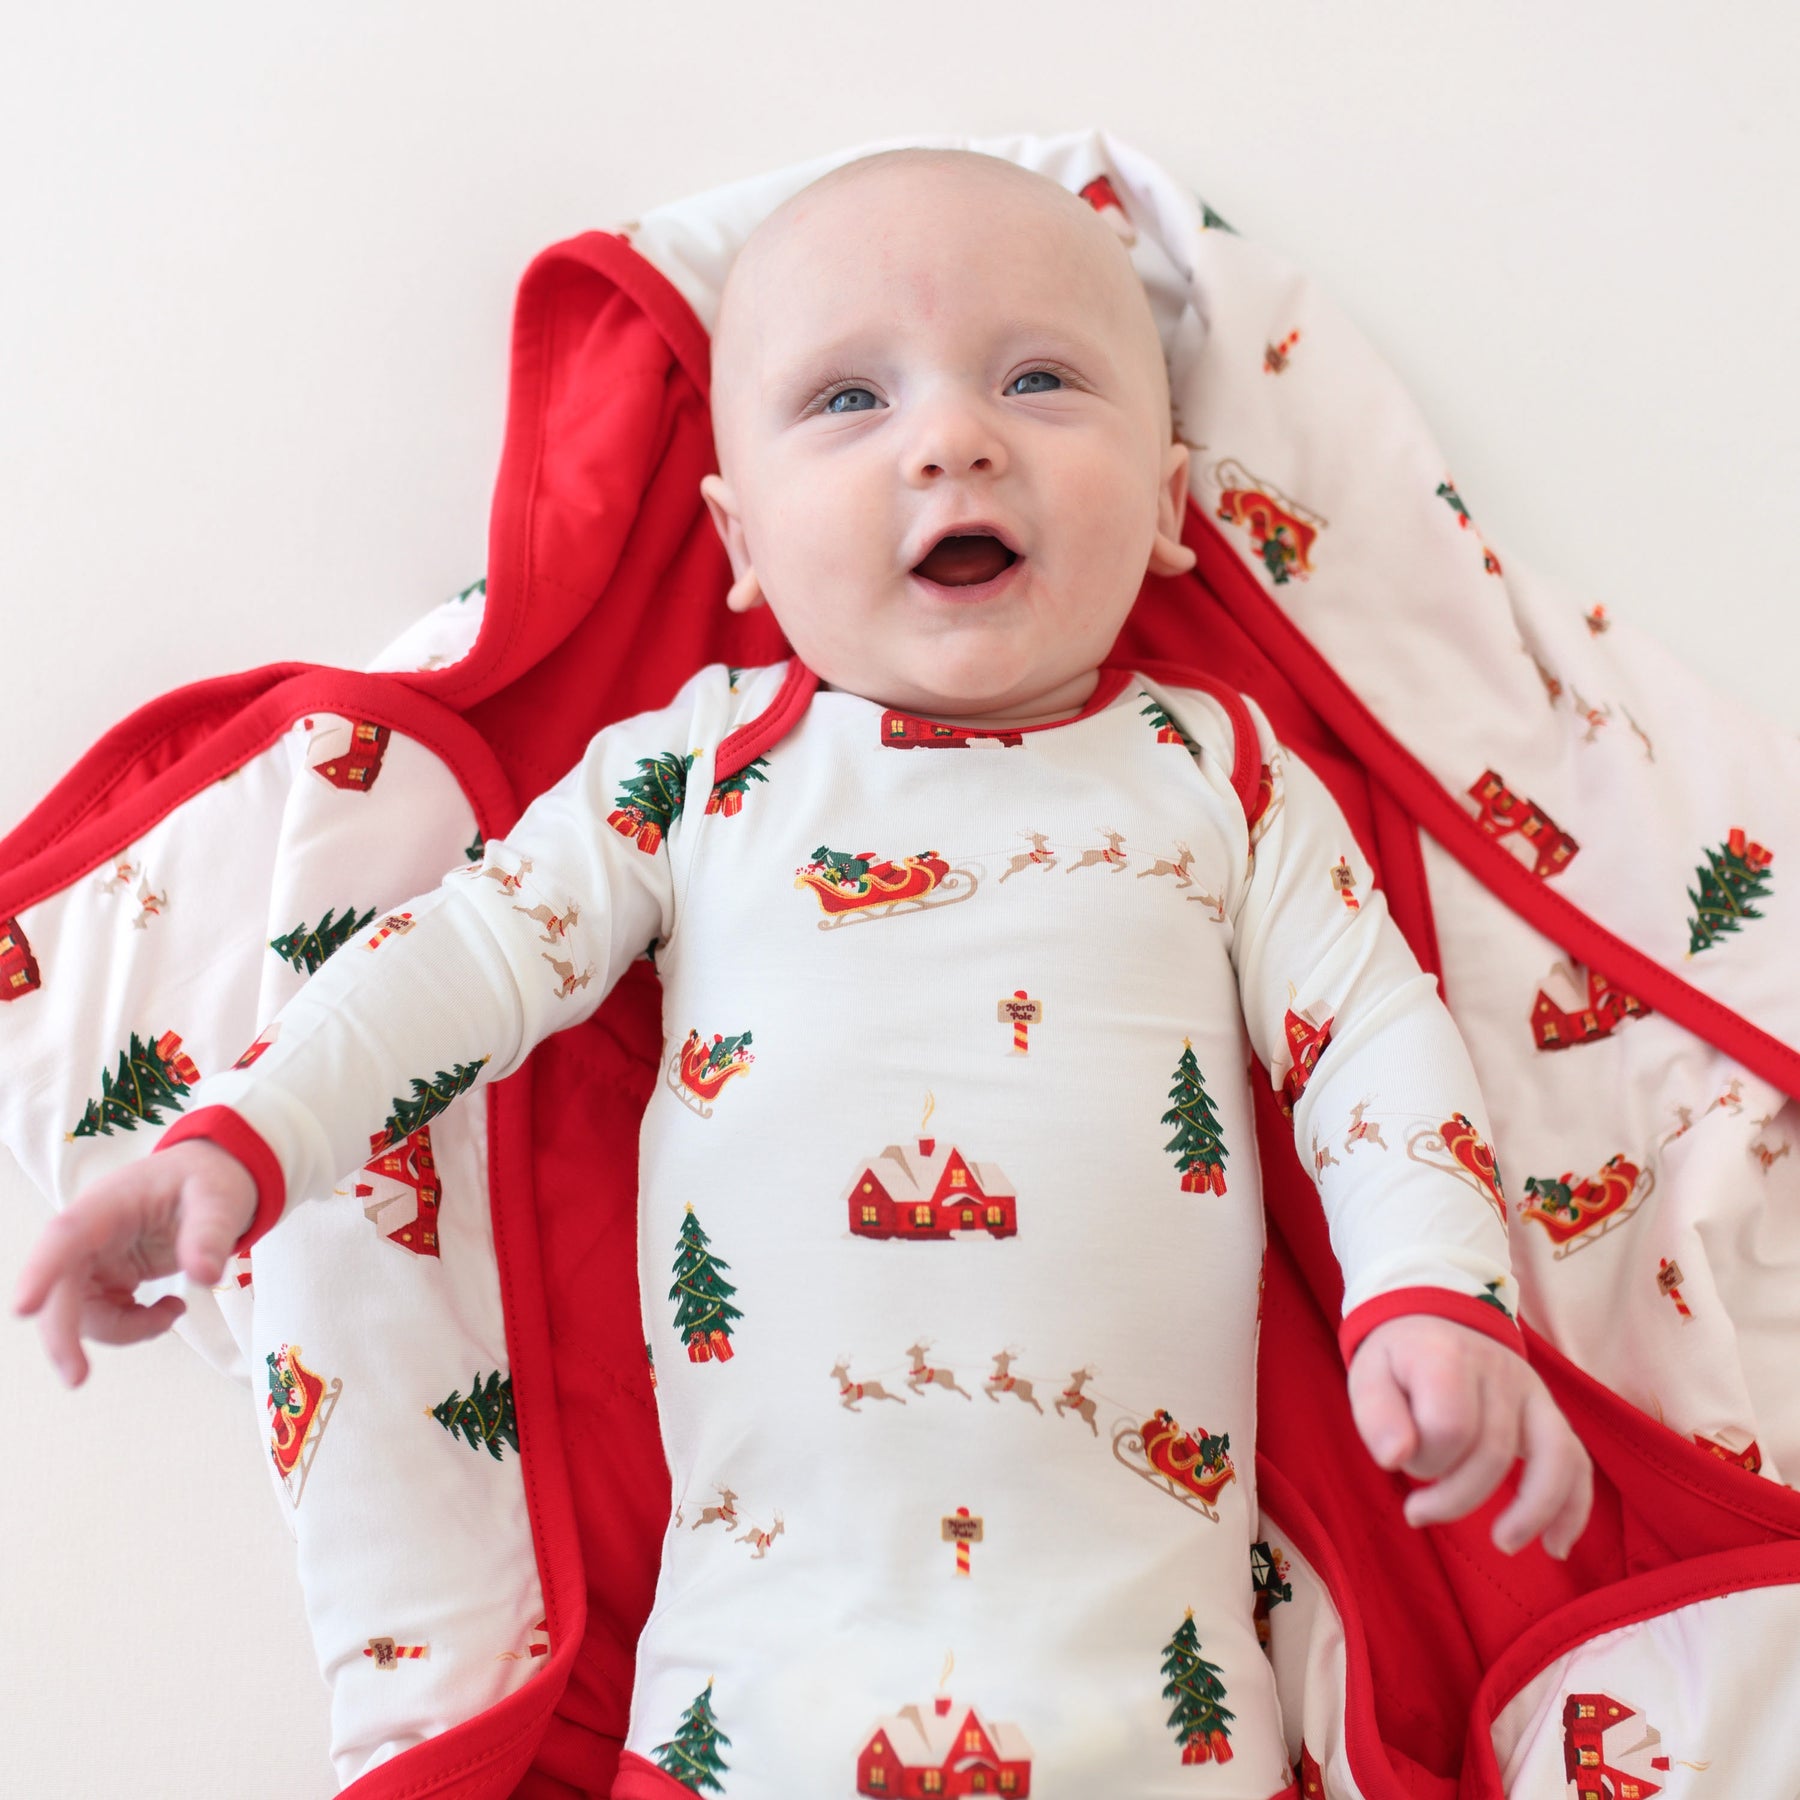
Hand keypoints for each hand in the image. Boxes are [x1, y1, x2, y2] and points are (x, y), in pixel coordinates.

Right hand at [11, 1139, 257, 1387]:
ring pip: (81, 1313)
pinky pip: (104, 1317)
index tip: (24, 1309)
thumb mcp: (222, 1198)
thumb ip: (211, 1233)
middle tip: (77, 1377)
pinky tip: (168, 1310)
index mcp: (109, 1203)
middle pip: (58, 1288)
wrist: (210, 1179)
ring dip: (124, 1329)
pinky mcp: (107, 1279)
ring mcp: (94, 1260)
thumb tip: (204, 1276)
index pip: (65, 1235)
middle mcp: (90, 1235)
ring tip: (174, 1311)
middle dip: (62, 1335)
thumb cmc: (207, 1180)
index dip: (41, 1271)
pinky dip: (133, 1326)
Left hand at [1347, 1312, 1592, 1558]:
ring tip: (1503, 1543)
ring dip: (1532, 1510)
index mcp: (1448, 1356)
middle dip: (1454, 1496)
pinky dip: (1573, 1508)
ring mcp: (1532, 1391)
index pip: (1450, 1427)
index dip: (1425, 1459)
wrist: (1433, 1321)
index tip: (1400, 1460)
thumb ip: (1375, 1415)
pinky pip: (1577, 1461)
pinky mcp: (1549, 1413)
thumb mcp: (1369, 1375)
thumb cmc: (1398, 1360)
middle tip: (1418, 1511)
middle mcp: (1499, 1370)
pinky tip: (1555, 1546)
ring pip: (1552, 1456)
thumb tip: (1394, 1458)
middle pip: (1494, 1451)